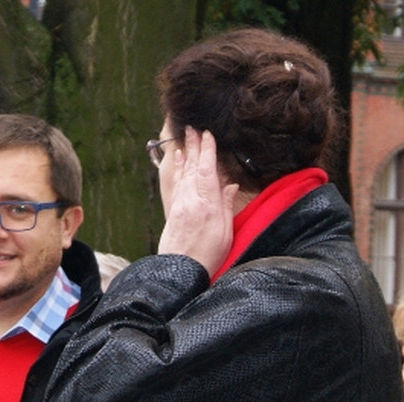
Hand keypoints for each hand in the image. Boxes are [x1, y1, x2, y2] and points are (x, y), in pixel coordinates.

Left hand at [157, 128, 238, 271]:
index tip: (207, 134)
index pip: (207, 170)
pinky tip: (179, 162)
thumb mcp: (225, 232)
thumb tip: (230, 185)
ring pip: (184, 174)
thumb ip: (225, 206)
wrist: (180, 271)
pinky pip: (177, 184)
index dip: (207, 151)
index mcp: (207, 204)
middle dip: (194, 146)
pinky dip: (179, 170)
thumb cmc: (207, 255)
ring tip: (184, 140)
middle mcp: (190, 201)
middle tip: (192, 128)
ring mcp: (180, 205)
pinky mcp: (173, 212)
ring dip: (186, 155)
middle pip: (193, 168)